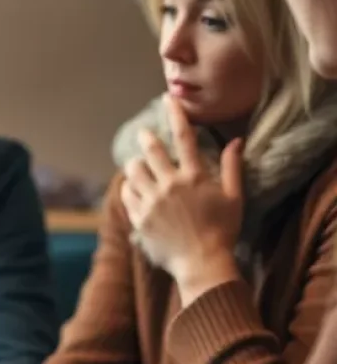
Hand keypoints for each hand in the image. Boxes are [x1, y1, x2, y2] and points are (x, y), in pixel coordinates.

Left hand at [121, 97, 242, 300]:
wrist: (203, 264)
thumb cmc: (223, 231)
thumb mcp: (234, 197)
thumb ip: (231, 167)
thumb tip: (236, 141)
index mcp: (194, 177)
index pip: (184, 137)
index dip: (175, 114)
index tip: (167, 98)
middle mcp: (170, 185)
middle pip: (150, 150)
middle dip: (146, 137)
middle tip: (144, 134)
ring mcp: (152, 202)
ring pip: (133, 170)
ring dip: (135, 164)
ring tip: (139, 164)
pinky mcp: (139, 217)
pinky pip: (127, 193)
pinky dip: (129, 187)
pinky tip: (134, 188)